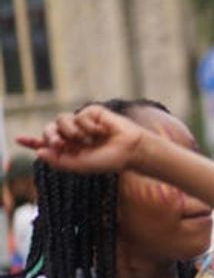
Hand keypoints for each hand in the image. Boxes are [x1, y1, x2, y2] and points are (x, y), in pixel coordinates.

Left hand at [17, 105, 144, 174]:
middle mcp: (73, 135)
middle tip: (61, 143)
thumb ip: (59, 161)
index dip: (33, 141)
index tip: (19, 139)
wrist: (130, 150)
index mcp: (69, 149)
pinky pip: (79, 116)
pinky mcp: (91, 112)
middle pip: (49, 130)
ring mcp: (82, 123)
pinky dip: (88, 126)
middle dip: (51, 136)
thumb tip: (39, 152)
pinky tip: (101, 131)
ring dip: (72, 132)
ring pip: (61, 120)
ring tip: (88, 139)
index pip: (47, 144)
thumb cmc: (108, 160)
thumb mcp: (80, 165)